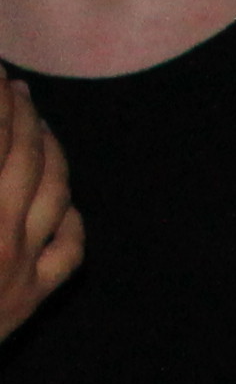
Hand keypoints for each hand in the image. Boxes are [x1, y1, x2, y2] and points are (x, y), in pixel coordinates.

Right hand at [0, 81, 80, 343]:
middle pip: (25, 156)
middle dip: (23, 113)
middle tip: (17, 87)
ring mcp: (21, 264)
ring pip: (55, 195)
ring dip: (53, 153)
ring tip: (42, 126)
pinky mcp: (32, 296)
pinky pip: (69, 251)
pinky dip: (71, 218)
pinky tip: (65, 199)